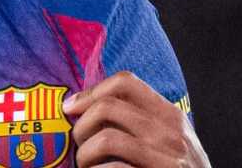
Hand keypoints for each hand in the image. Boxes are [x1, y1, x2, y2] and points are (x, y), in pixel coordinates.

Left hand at [61, 71, 209, 167]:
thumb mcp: (169, 141)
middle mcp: (171, 133)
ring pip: (107, 139)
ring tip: (86, 164)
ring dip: (85, 154)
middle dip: (81, 126)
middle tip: (78, 144)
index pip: (126, 82)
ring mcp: (168, 158)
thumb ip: (142, 122)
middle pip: (108, 107)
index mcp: (170, 116)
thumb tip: (87, 107)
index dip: (90, 91)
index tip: (70, 107)